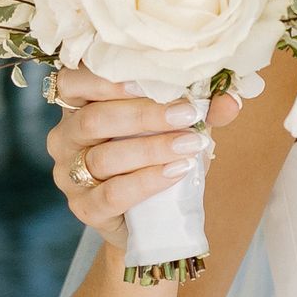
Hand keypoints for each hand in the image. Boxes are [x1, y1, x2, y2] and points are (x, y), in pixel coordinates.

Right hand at [45, 71, 243, 245]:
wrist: (153, 218)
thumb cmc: (159, 156)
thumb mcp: (180, 126)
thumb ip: (203, 109)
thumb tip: (230, 99)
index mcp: (79, 105)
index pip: (72, 80)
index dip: (102, 78)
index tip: (144, 79)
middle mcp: (65, 137)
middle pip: (93, 119)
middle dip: (143, 115)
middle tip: (186, 114)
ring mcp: (68, 175)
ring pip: (103, 157)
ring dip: (151, 149)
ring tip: (190, 145)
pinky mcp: (84, 208)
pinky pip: (111, 194)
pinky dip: (147, 181)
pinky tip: (176, 171)